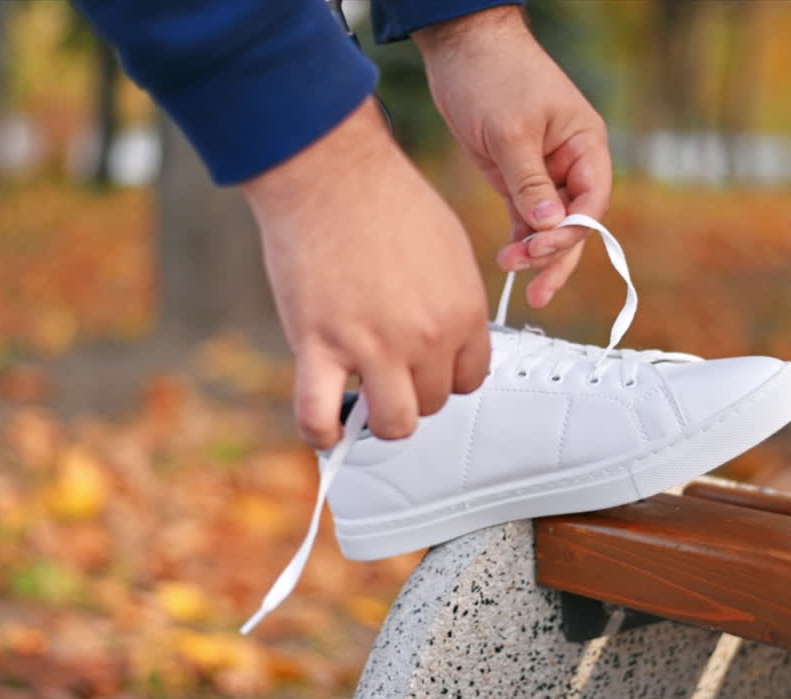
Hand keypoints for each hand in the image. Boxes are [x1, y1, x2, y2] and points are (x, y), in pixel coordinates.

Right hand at [242, 99, 490, 447]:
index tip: (425, 367)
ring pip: (393, 423)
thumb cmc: (386, 199)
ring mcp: (373, 346)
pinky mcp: (320, 346)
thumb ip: (452, 300)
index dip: (445, 376)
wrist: (331, 173)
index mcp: (463, 311)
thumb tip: (444, 337)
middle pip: (433, 402)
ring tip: (361, 396)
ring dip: (378, 417)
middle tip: (387, 370)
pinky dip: (322, 433)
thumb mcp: (449, 249)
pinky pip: (320, 417)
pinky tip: (326, 426)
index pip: (470, 379)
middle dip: (411, 391)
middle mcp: (426, 337)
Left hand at [414, 6, 611, 308]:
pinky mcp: (516, 176)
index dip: (576, 231)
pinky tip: (510, 260)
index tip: (546, 249)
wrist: (462, 47)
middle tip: (535, 287)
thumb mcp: (512, 132)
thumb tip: (550, 226)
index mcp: (585, 144)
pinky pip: (526, 216)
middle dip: (557, 255)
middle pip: (575, 221)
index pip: (594, 201)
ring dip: (534, 252)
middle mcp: (570, 161)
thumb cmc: (496, 75)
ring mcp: (544, 171)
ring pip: (549, 224)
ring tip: (514, 276)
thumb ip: (531, 182)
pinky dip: (520, 238)